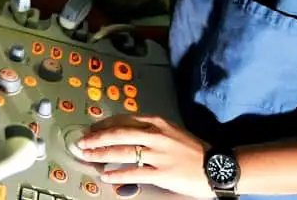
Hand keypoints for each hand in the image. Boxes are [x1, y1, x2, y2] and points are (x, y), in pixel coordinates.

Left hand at [77, 114, 214, 197]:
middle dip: (97, 138)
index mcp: (156, 121)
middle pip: (118, 133)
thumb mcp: (170, 131)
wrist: (215, 166)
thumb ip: (148, 129)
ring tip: (88, 156)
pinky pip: (134, 173)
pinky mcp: (162, 173)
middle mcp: (155, 134)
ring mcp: (158, 154)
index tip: (91, 129)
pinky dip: (117, 175)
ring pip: (122, 152)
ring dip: (102, 154)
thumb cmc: (192, 149)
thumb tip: (123, 133)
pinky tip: (106, 176)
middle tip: (81, 142)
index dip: (104, 125)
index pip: (123, 119)